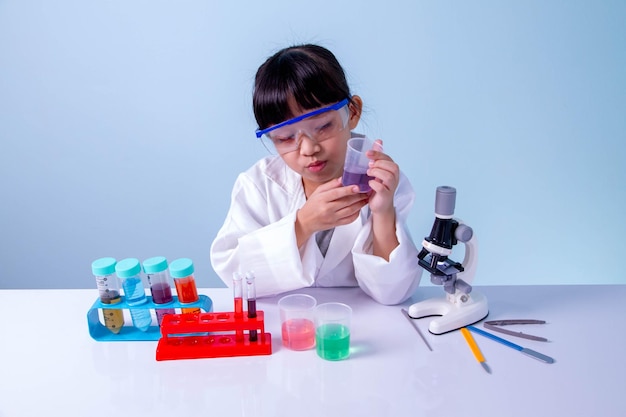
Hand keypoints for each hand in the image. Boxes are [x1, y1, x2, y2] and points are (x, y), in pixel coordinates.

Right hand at [295, 178, 367, 244]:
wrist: (306, 221)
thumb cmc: (311, 205)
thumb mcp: (317, 192)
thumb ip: (330, 185)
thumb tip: (343, 179)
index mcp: (322, 199)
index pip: (336, 193)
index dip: (348, 190)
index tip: (357, 187)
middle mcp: (327, 209)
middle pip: (346, 202)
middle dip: (358, 196)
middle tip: (366, 192)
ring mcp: (332, 218)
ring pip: (349, 211)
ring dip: (360, 205)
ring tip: (365, 199)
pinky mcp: (335, 224)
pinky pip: (349, 220)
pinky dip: (356, 214)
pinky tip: (359, 208)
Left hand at [365, 139, 399, 259]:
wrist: (379, 206)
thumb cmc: (377, 187)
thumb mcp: (376, 170)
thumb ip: (377, 157)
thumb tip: (379, 140)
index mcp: (392, 170)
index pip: (388, 158)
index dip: (378, 154)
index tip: (367, 153)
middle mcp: (394, 178)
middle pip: (391, 166)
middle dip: (379, 163)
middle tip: (368, 167)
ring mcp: (391, 187)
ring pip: (389, 176)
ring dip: (377, 172)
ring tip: (368, 174)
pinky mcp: (386, 196)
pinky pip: (382, 188)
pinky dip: (374, 184)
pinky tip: (369, 183)